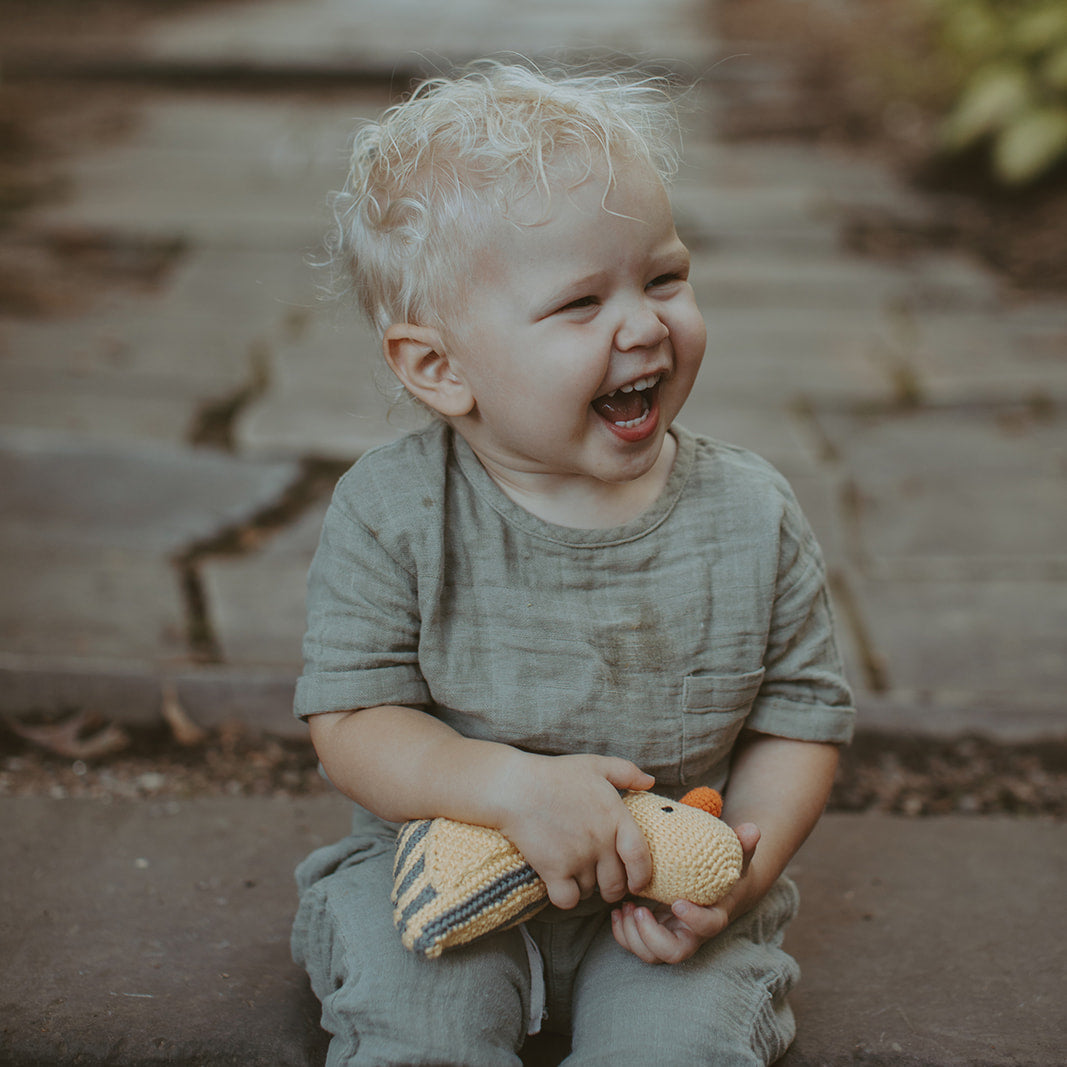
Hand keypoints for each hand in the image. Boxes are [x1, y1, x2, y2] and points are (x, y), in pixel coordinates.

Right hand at [497, 753, 654, 910]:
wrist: (515, 787)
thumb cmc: (555, 774)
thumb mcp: (595, 765)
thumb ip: (627, 772)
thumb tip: (651, 782)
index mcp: (616, 817)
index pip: (641, 859)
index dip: (641, 876)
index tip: (636, 882)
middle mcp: (601, 841)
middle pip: (616, 884)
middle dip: (612, 888)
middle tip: (602, 880)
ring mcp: (578, 858)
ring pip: (591, 892)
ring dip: (585, 887)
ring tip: (575, 870)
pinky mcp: (554, 870)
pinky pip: (568, 900)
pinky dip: (565, 896)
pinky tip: (559, 882)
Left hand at [610, 822, 760, 963]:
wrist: (716, 888)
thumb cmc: (725, 870)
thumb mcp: (736, 858)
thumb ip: (743, 845)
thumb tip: (753, 829)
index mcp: (714, 915)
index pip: (709, 927)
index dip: (694, 919)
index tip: (677, 901)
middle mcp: (693, 932)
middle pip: (674, 953)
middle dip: (651, 936)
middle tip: (638, 909)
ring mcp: (673, 936)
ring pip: (652, 955)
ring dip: (633, 935)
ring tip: (625, 907)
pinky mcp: (657, 934)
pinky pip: (638, 946)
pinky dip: (623, 934)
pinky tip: (619, 911)